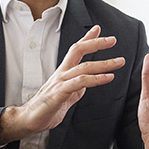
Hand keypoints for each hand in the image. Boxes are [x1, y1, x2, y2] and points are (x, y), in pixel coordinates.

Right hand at [0, 25, 122, 144]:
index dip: (87, 39)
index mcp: (63, 72)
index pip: (75, 50)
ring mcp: (60, 82)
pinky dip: (96, 79)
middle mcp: (62, 73)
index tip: (97, 29)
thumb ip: (77, 86)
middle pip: (78, 51)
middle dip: (96, 43)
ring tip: (119, 61)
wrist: (29, 119)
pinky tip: (108, 77)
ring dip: (104, 63)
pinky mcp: (60, 93)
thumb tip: (87, 83)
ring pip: (83, 67)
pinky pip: (80, 83)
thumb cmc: (47, 107)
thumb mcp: (67, 94)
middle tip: (113, 40)